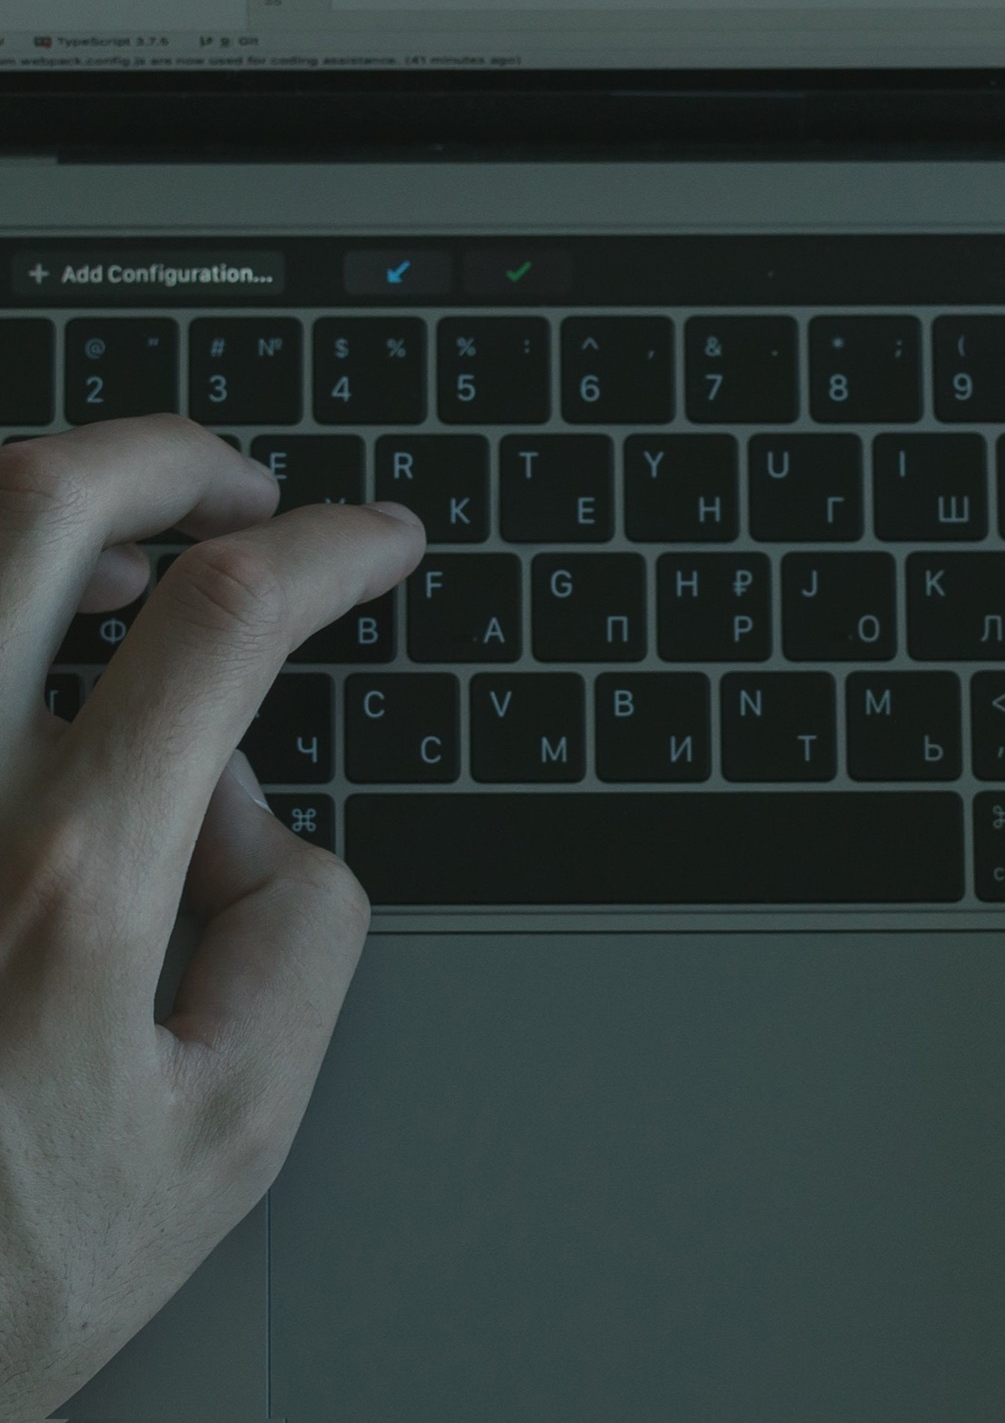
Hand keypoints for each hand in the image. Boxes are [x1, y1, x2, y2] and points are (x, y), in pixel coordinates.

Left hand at [0, 414, 424, 1420]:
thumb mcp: (228, 1138)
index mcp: (68, 877)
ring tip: (136, 560)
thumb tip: (256, 807)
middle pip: (46, 505)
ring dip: (56, 504)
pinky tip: (23, 636)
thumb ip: (294, 937)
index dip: (329, 551)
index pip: (222, 617)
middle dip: (176, 459)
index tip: (377, 544)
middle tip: (249, 494)